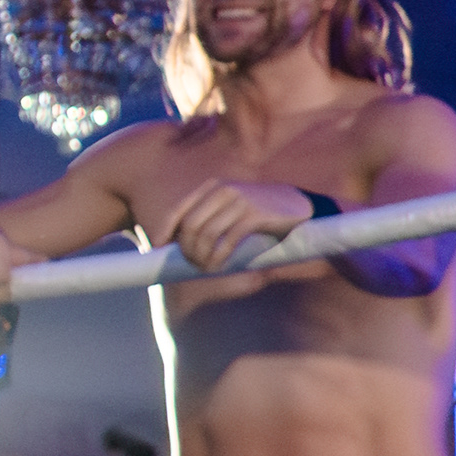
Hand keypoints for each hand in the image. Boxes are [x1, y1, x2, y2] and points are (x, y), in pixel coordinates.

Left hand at [154, 179, 318, 275]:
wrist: (298, 206)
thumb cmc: (257, 212)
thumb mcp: (228, 209)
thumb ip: (207, 218)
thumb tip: (177, 242)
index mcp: (210, 188)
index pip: (178, 210)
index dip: (164, 230)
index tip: (157, 248)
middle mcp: (221, 190)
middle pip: (190, 225)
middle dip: (186, 249)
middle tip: (192, 265)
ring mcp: (238, 200)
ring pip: (206, 234)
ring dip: (202, 256)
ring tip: (206, 268)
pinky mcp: (254, 213)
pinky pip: (228, 239)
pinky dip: (220, 256)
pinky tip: (220, 266)